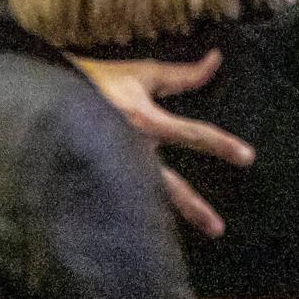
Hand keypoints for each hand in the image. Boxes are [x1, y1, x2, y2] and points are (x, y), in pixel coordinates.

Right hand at [71, 51, 254, 237]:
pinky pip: (124, 198)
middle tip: (219, 229)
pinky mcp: (99, 174)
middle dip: (194, 206)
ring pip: (147, 198)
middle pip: (169, 184)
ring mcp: (115, 164)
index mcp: (145, 120)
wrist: (51, 90)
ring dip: (168, 218)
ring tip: (185, 239)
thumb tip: (217, 59)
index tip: (247, 157)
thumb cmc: (99, 79)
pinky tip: (150, 237)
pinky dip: (139, 216)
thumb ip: (182, 74)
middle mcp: (132, 148)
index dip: (221, 144)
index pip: (191, 134)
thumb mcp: (141, 72)